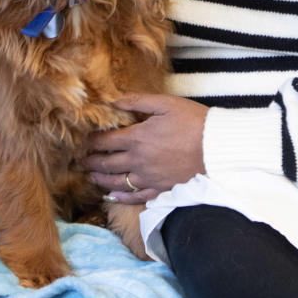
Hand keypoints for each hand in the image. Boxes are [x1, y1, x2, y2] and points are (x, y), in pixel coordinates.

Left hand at [82, 94, 207, 205]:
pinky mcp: (160, 189)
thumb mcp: (166, 103)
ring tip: (91, 176)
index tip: (82, 141)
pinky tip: (113, 196)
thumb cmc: (193, 121)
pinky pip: (135, 197)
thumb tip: (114, 100)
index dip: (90, 142)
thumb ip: (138, 101)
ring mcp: (148, 178)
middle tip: (80, 161)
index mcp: (137, 138)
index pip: (105, 142)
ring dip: (100, 179)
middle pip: (106, 164)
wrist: (217, 148)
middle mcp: (138, 161)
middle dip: (90, 162)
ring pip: (116, 182)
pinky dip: (121, 197)